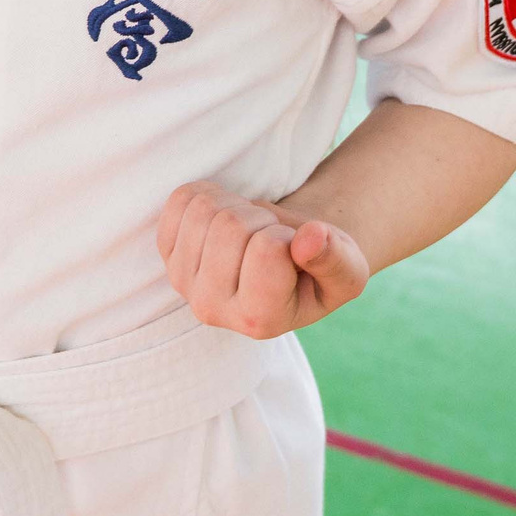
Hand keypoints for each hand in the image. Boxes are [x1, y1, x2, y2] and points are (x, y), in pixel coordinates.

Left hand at [157, 180, 369, 339]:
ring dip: (237, 205)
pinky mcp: (168, 251)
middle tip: (271, 237)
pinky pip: (182, 199)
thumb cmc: (320, 266)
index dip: (286, 236)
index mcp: (258, 320)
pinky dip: (211, 194)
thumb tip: (308, 238)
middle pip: (231, 225)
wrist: (288, 259)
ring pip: (204, 208)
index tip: (293, 252)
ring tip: (252, 229)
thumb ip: (335, 259)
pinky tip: (227, 217)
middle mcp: (212, 308)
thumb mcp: (347, 270)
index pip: (266, 250)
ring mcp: (183, 279)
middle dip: (261, 218)